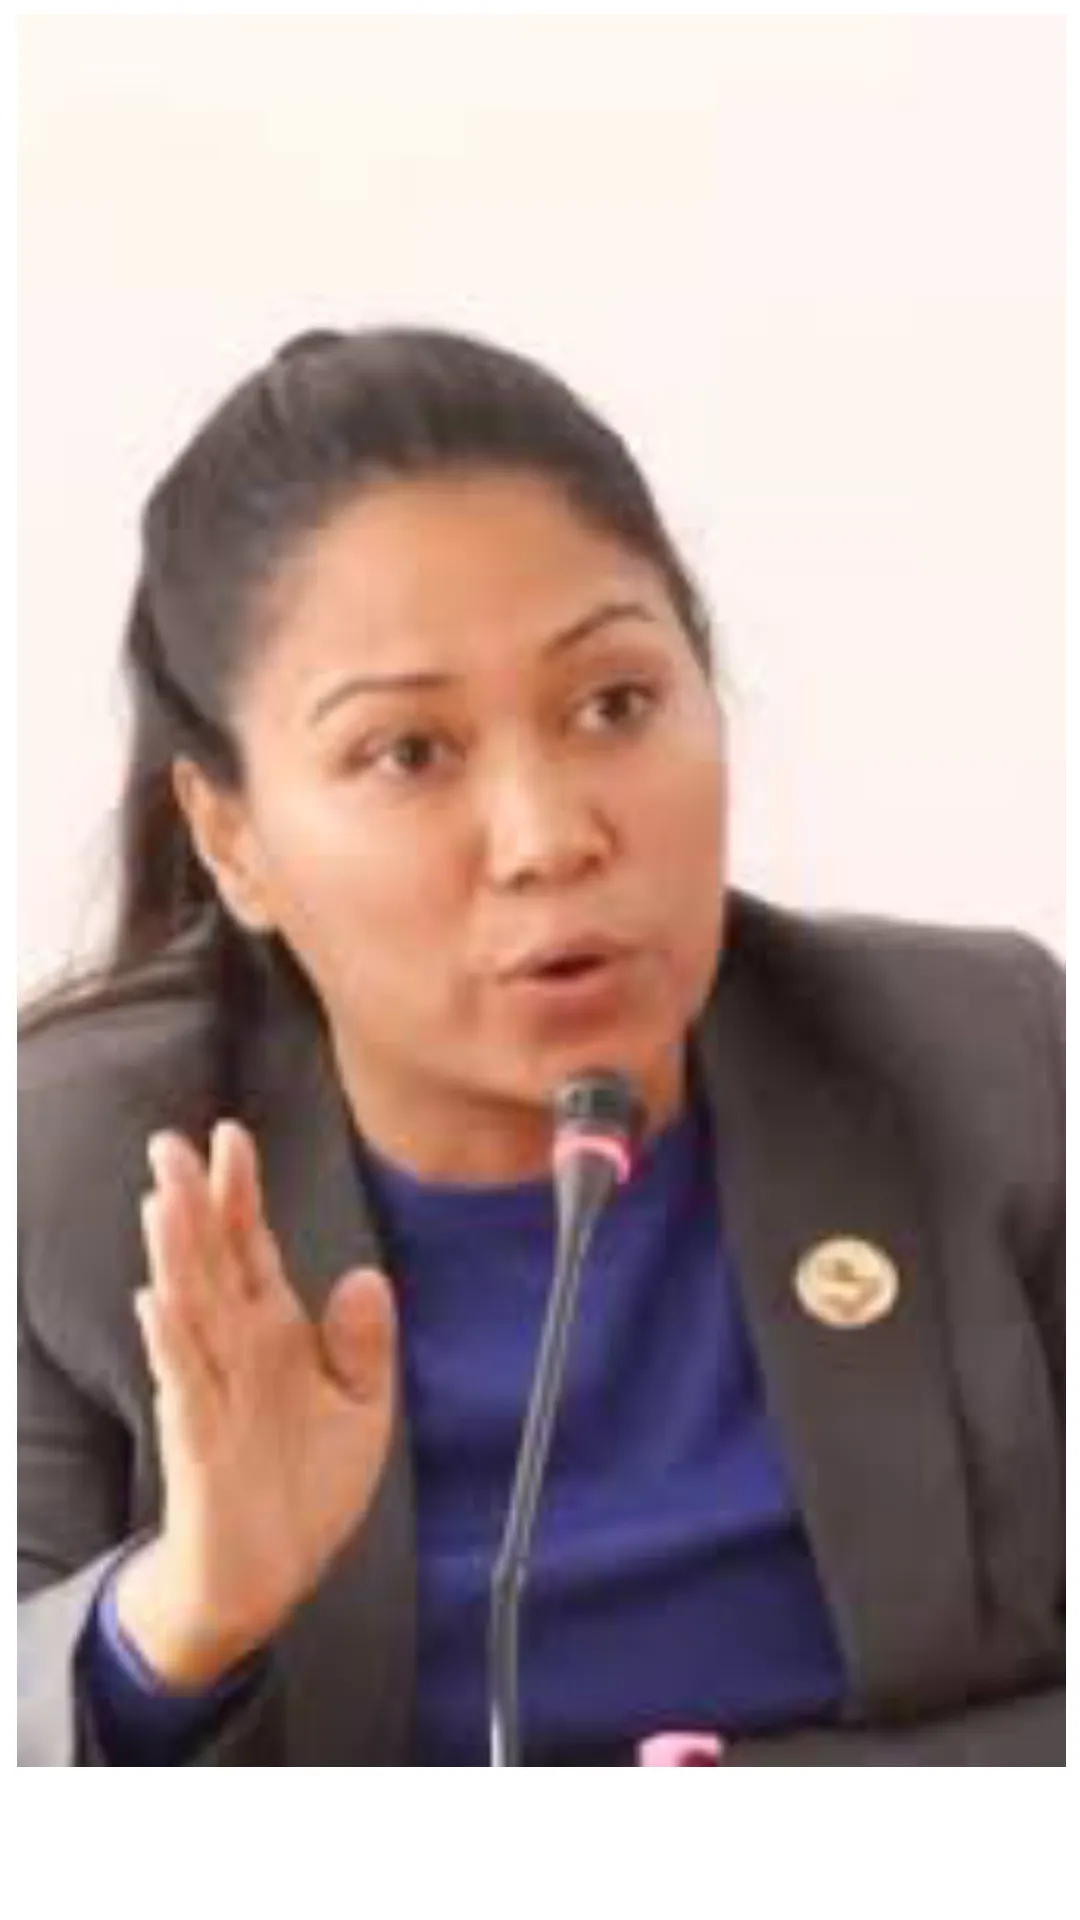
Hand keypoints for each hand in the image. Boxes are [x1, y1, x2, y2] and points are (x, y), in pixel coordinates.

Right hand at [116, 1120, 396, 1689]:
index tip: (229, 1133)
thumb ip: (362, 1343)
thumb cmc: (306, 1484)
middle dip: (191, 1203)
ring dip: (175, 1255)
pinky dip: (171, 1343)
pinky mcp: (200, 1441)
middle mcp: (236, 1350)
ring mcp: (213, 1391)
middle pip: (209, 1263)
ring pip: (189, 1310)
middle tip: (169, 1142)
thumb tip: (369, 1273)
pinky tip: (157, 1301)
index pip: (250, 1247)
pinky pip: (185, 1385)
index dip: (239, 1192)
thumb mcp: (360, 1408)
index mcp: (274, 1331)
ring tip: (162, 1199)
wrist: (271, 1575)